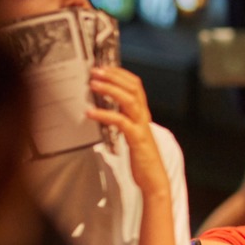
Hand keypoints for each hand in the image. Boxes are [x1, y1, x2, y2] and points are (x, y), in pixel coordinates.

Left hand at [86, 67, 164, 192]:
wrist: (154, 178)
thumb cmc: (141, 157)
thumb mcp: (131, 133)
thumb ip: (122, 120)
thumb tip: (103, 109)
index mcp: (143, 113)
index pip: (136, 85)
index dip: (120, 73)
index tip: (104, 66)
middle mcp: (144, 116)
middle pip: (133, 87)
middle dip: (114, 76)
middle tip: (95, 70)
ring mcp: (141, 127)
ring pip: (129, 100)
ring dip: (110, 89)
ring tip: (93, 84)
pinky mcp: (136, 139)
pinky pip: (121, 122)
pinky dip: (104, 115)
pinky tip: (90, 113)